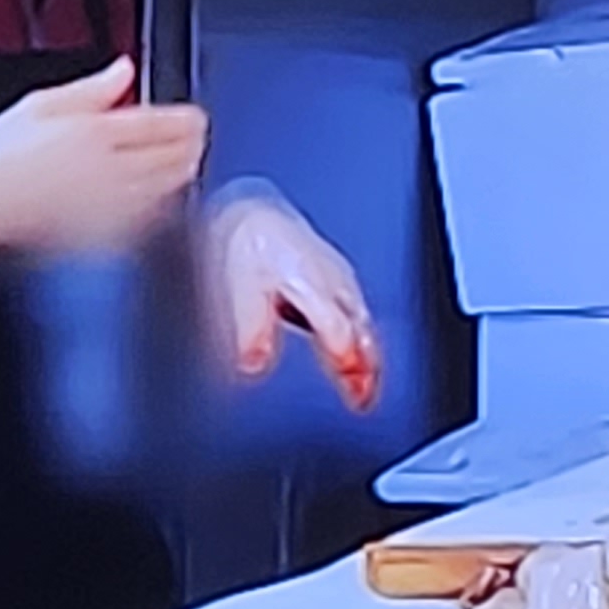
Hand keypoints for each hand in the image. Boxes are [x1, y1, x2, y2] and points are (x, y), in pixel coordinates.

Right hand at [0, 59, 209, 277]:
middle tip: (196, 138)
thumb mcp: (40, 104)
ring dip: (183, 172)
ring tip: (184, 161)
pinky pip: (149, 217)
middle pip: (177, 157)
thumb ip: (92, 88)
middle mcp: (110, 170)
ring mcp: (110, 205)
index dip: (189, 120)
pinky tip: (156, 195)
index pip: (165, 124)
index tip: (196, 117)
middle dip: (193, 145)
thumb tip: (124, 70)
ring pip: (169, 188)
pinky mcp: (104, 233)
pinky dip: (162, 203)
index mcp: (96, 132)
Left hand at [207, 188, 380, 412]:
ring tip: (363, 389)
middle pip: (359, 328)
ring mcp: (338, 275)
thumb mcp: (242, 286)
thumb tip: (254, 365)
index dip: (346, 358)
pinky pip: (354, 311)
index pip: (338, 327)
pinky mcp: (336, 274)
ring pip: (362, 320)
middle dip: (365, 365)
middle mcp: (331, 278)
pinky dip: (356, 338)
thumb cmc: (247, 242)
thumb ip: (252, 327)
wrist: (251, 209)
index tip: (353, 389)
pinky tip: (348, 354)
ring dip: (366, 355)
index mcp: (310, 279)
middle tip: (363, 399)